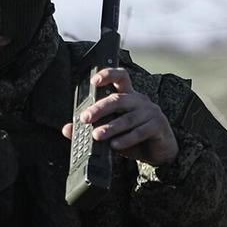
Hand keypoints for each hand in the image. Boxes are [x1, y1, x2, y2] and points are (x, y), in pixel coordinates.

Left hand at [61, 67, 177, 166]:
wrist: (159, 151)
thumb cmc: (134, 137)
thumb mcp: (111, 132)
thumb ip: (92, 127)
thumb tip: (67, 129)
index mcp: (128, 96)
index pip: (120, 77)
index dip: (108, 75)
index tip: (94, 80)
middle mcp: (139, 100)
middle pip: (118, 99)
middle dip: (99, 108)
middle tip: (85, 118)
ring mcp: (150, 112)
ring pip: (127, 117)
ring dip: (111, 127)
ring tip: (97, 135)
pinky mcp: (158, 126)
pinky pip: (140, 131)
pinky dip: (126, 139)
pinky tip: (115, 145)